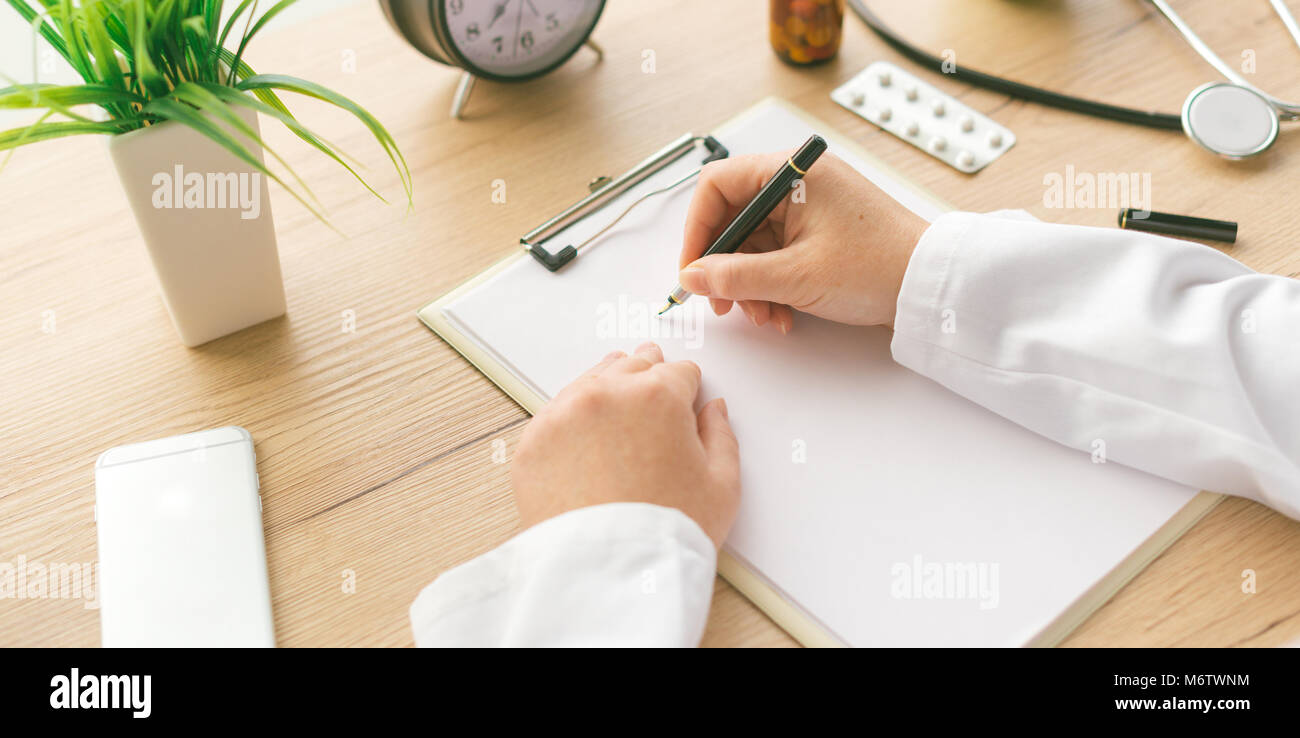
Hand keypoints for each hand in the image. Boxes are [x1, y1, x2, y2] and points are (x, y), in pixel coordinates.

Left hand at [512, 342, 740, 547]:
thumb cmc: (663, 534)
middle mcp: (606, 394)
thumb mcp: (721, 486)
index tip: (685, 395)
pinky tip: (586, 439)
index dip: (687, 385)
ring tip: (619, 409)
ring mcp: (563, 415)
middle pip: (632, 365)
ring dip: (607, 388)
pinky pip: (555, 415)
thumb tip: (713, 411)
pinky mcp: (533, 442)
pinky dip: (572, 420)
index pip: (679, 370)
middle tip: (652, 389)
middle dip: (647, 375)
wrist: (605, 574)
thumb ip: (722, 436)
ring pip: (590, 382)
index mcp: (657, 396)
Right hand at [678, 151, 928, 330]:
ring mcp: (809, 208)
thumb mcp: (795, 277)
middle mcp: (798, 182)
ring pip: (753, 243)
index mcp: (793, 172)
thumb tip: (692, 276)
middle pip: (733, 217)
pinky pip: (776, 255)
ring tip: (762, 315)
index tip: (691, 269)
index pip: (717, 185)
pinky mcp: (818, 232)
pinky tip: (781, 313)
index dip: (697, 229)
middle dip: (723, 265)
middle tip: (720, 302)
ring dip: (748, 283)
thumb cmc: (878, 267)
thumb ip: (734, 276)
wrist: (929, 287)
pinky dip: (770, 285)